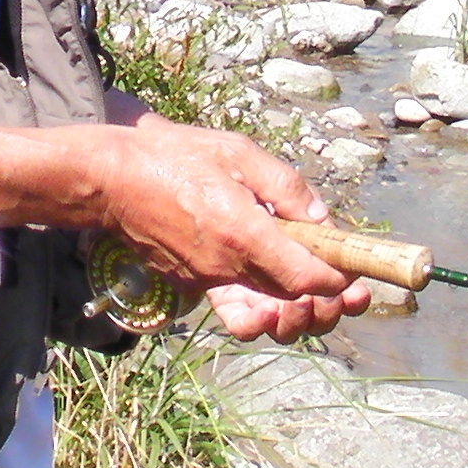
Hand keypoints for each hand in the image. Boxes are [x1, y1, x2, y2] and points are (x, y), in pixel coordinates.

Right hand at [92, 119, 368, 339]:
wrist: (111, 179)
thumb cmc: (174, 157)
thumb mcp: (238, 153)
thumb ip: (286, 186)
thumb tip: (321, 216)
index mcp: (244, 234)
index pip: (308, 279)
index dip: (340, 281)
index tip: (357, 271)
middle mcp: (227, 267)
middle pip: (291, 309)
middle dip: (327, 308)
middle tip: (348, 293)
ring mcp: (207, 281)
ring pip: (263, 315)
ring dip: (294, 314)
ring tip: (314, 297)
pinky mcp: (192, 285)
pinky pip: (235, 303)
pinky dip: (260, 301)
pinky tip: (272, 279)